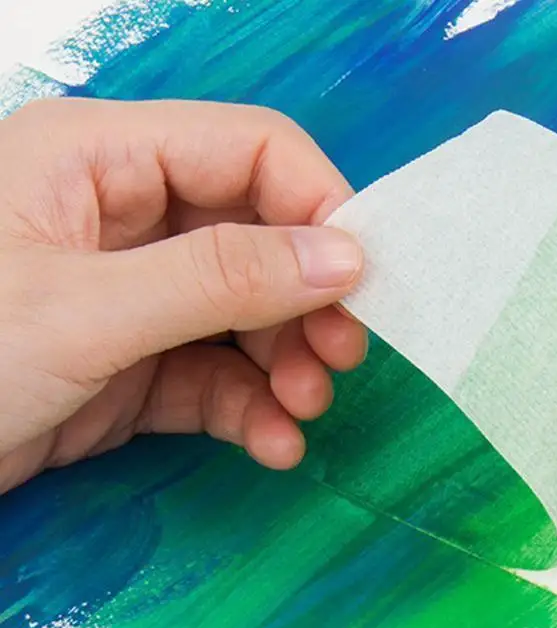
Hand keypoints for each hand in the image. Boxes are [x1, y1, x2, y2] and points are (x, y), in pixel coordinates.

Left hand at [0, 97, 365, 491]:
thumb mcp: (88, 310)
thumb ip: (220, 278)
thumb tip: (345, 259)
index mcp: (103, 161)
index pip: (250, 152)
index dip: (319, 206)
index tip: (366, 279)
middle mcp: (127, 220)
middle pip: (260, 241)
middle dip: (307, 303)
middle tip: (342, 358)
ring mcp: (134, 298)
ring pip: (247, 318)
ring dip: (288, 365)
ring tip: (304, 410)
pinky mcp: (134, 369)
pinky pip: (217, 379)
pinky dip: (254, 411)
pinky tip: (274, 444)